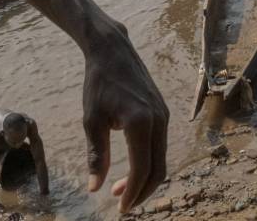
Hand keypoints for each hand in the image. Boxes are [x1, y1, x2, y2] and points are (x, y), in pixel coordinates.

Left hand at [82, 20, 168, 212]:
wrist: (113, 51)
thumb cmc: (99, 84)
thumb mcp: (92, 120)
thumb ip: (96, 155)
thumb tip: (95, 188)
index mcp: (141, 122)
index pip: (142, 168)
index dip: (133, 192)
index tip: (121, 209)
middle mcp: (159, 120)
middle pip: (158, 169)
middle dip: (142, 191)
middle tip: (122, 204)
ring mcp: (164, 116)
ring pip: (161, 158)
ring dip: (145, 178)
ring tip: (121, 188)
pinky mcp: (162, 112)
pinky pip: (160, 145)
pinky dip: (149, 162)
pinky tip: (132, 166)